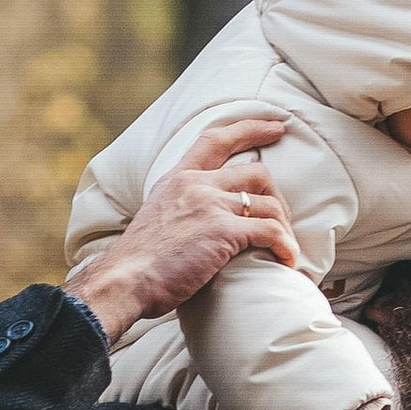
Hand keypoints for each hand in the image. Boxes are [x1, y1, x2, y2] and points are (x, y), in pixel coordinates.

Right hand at [65, 116, 301, 346]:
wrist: (123, 283)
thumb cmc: (138, 264)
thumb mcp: (156, 217)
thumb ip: (180, 208)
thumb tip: (200, 220)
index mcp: (177, 179)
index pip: (216, 140)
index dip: (250, 129)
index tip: (276, 126)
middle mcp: (195, 185)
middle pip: (256, 173)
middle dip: (279, 196)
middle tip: (284, 221)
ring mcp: (210, 205)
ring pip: (269, 205)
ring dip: (284, 229)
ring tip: (286, 249)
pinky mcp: (223, 231)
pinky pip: (271, 232)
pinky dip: (286, 247)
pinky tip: (287, 260)